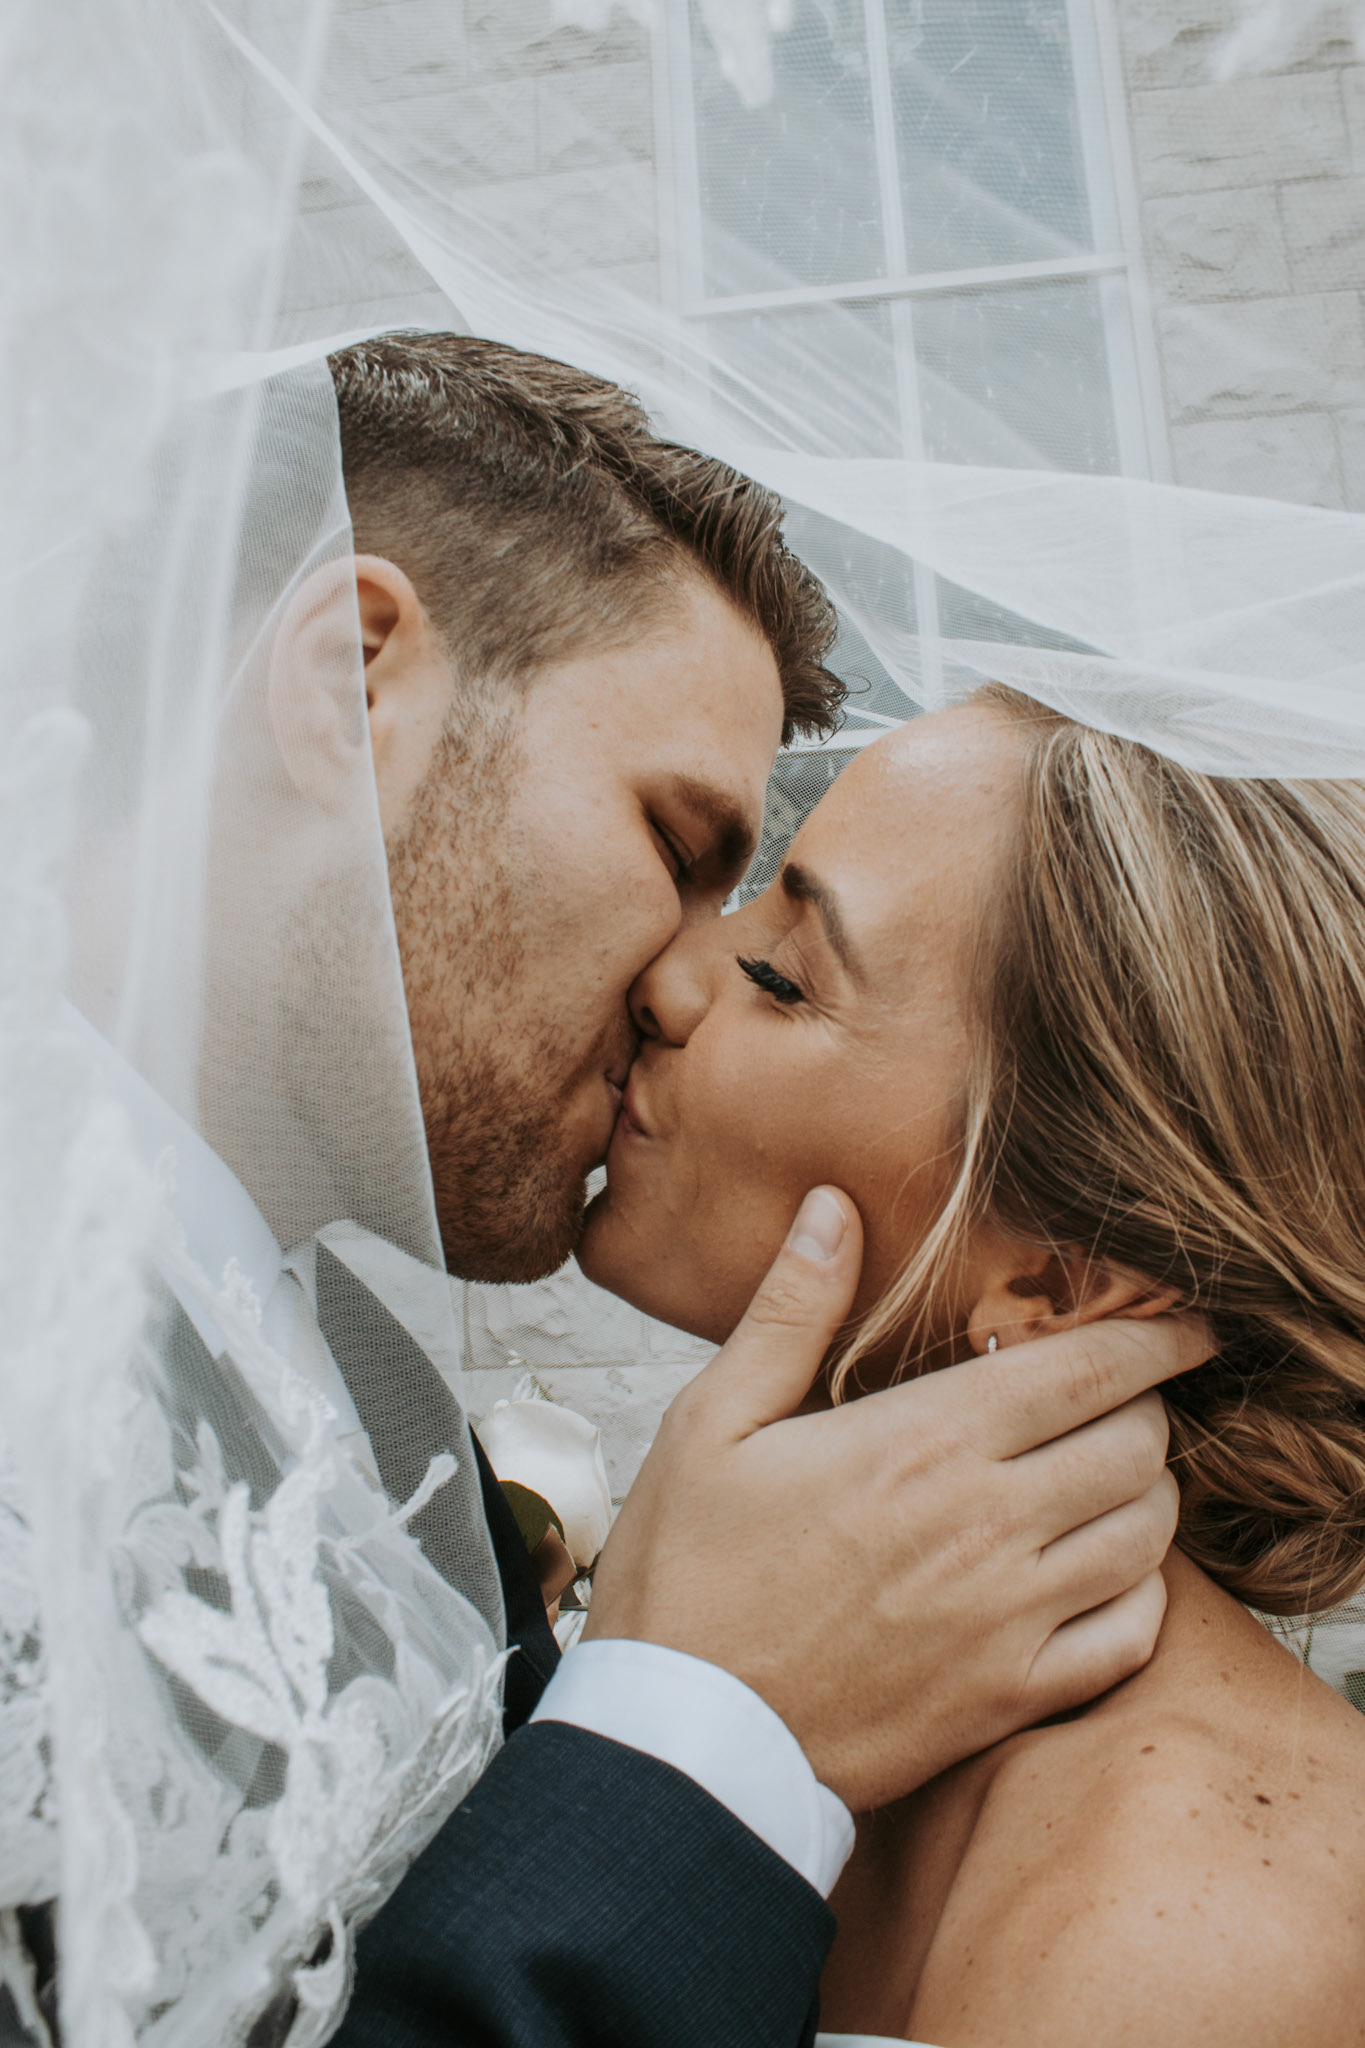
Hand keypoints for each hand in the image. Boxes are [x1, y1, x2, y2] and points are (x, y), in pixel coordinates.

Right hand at [584, 1186, 1208, 1811]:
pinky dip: (1141, 1593)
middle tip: (1118, 1397)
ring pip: (1147, 1536)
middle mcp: (987, 1526)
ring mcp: (1008, 1620)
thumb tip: (833, 1208)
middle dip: (1146, 1407)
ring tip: (1112, 1473)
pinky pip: (1130, 1636)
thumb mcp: (711, 1422)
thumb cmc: (686, 1573)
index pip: (1087, 1369)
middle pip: (1136, 1444)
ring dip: (1148, 1492)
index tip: (1181, 1322)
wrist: (681, 1739)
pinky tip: (1105, 1573)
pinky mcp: (1010, 1699)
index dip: (1154, 1337)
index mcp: (922, 1443)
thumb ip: (789, 1311)